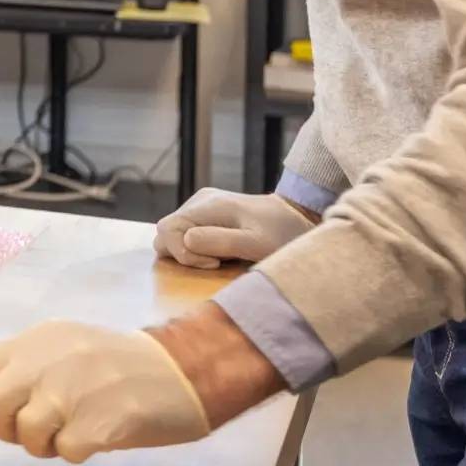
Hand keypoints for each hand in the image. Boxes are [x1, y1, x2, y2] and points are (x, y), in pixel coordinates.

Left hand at [0, 320, 210, 462]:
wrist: (182, 370)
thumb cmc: (114, 363)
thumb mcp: (57, 344)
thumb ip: (8, 354)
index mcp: (37, 341)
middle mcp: (51, 360)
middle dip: (2, 426)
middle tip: (28, 431)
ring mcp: (77, 390)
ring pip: (26, 432)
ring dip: (42, 444)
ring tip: (69, 432)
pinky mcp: (104, 420)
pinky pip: (66, 451)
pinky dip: (74, 452)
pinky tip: (95, 438)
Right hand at [153, 188, 317, 269]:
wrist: (300, 216)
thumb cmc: (281, 232)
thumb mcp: (255, 242)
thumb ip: (219, 241)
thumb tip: (184, 241)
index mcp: (207, 206)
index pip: (168, 229)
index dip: (182, 252)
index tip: (214, 263)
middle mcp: (199, 202)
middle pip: (166, 232)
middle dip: (183, 254)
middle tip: (216, 263)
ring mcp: (202, 207)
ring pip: (175, 235)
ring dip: (190, 253)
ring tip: (220, 259)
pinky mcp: (208, 215)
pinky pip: (187, 234)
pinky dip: (197, 249)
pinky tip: (220, 253)